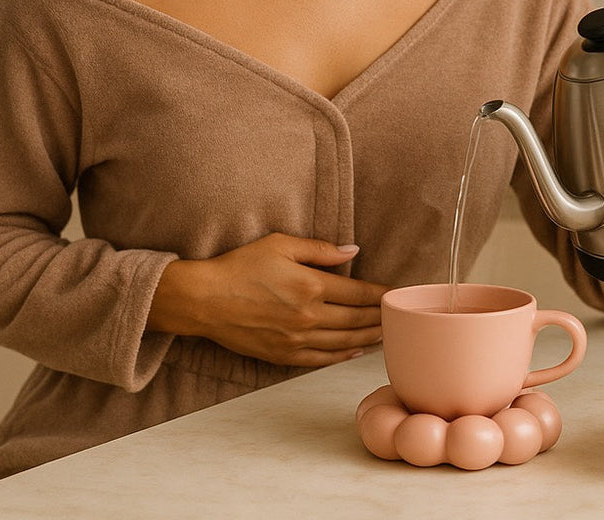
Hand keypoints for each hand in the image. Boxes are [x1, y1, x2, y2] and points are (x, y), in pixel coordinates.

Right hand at [146, 233, 388, 367]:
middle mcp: (309, 316)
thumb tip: (353, 252)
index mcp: (311, 286)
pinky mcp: (284, 355)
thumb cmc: (240, 266)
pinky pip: (322, 359)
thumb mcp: (280, 244)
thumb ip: (320, 249)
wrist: (204, 300)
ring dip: (368, 338)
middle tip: (399, 316)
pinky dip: (342, 356)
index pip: (359, 293)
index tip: (396, 293)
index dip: (381, 294)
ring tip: (385, 334)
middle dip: (381, 317)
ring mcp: (297, 340)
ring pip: (344, 342)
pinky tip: (355, 351)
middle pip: (357, 320)